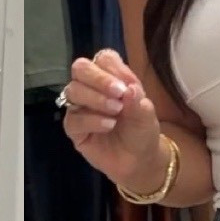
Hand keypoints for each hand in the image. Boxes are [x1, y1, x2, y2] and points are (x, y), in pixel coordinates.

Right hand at [59, 50, 163, 190]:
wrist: (139, 161)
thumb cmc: (141, 131)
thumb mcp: (146, 115)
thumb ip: (137, 101)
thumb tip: (130, 89)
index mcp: (110, 78)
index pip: (103, 59)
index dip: (113, 68)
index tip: (128, 85)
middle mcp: (91, 88)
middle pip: (81, 68)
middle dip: (99, 79)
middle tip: (119, 94)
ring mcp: (79, 107)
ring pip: (73, 91)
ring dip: (96, 99)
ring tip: (116, 112)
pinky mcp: (74, 128)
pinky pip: (73, 118)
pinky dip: (92, 120)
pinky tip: (108, 125)